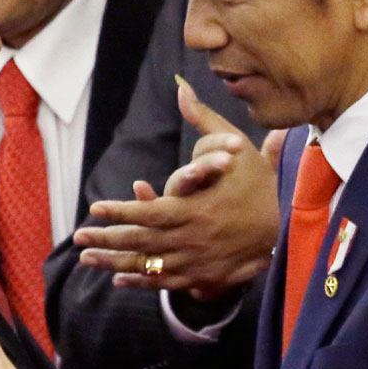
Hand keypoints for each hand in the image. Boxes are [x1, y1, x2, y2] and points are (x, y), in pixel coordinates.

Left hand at [72, 77, 278, 301]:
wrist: (289, 224)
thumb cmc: (259, 182)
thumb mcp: (234, 146)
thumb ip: (203, 119)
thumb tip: (181, 86)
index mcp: (197, 210)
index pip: (150, 213)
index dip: (120, 212)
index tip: (94, 208)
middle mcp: (194, 239)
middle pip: (142, 244)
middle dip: (107, 240)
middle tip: (78, 237)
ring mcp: (198, 261)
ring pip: (149, 266)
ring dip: (115, 264)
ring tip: (87, 259)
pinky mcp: (204, 276)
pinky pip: (166, 282)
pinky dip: (141, 282)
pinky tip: (118, 280)